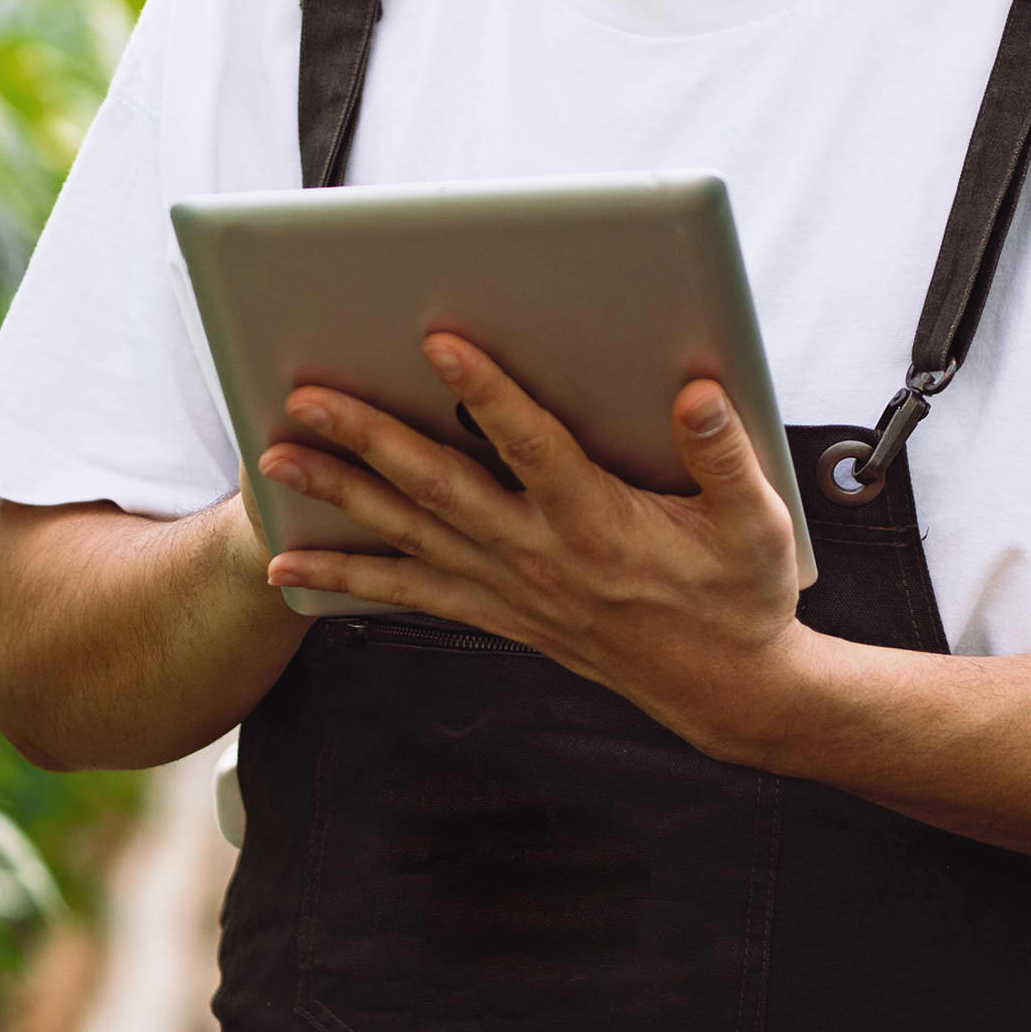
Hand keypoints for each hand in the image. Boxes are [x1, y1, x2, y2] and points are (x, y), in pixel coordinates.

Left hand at [260, 335, 813, 755]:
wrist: (725, 690)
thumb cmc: (740, 593)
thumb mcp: (757, 523)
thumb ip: (724, 454)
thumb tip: (693, 391)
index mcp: (601, 521)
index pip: (532, 445)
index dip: (485, 391)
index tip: (438, 341)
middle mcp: (541, 555)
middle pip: (440, 487)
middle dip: (368, 439)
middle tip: (306, 399)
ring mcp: (511, 588)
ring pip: (409, 534)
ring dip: (338, 496)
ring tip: (273, 461)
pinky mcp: (498, 613)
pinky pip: (408, 594)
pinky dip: (346, 580)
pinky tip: (289, 569)